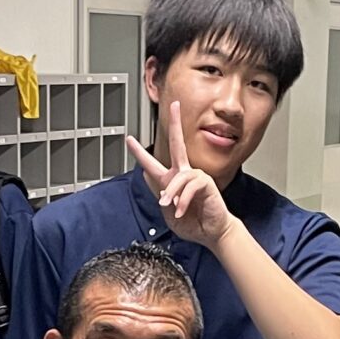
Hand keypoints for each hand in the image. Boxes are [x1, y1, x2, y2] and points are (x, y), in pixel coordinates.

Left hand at [124, 99, 234, 247]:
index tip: (129, 139)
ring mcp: (196, 177)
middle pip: (177, 144)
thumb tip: (148, 178)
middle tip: (174, 106)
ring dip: (172, 192)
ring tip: (170, 206)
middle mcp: (184, 174)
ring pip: (178, 176)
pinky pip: (190, 186)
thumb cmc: (193, 223)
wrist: (210, 233)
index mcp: (172, 180)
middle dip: (175, 123)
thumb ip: (160, 195)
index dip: (140, 152)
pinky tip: (181, 210)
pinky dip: (183, 199)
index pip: (153, 163)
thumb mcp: (168, 212)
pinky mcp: (206, 183)